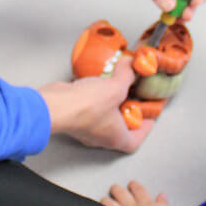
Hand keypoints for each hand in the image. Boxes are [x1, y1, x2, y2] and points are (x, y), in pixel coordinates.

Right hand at [39, 57, 153, 152]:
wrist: (55, 105)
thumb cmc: (84, 107)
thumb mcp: (116, 87)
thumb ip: (127, 75)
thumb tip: (131, 65)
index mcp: (116, 137)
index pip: (136, 140)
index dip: (146, 128)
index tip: (151, 116)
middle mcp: (101, 136)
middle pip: (120, 127)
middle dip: (129, 111)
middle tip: (135, 97)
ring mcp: (86, 127)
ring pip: (104, 116)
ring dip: (111, 102)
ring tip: (118, 85)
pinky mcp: (75, 115)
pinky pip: (90, 106)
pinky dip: (96, 95)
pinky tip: (99, 81)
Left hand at [101, 179, 176, 205]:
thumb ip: (163, 204)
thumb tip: (162, 197)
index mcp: (147, 205)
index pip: (139, 190)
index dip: (134, 186)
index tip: (132, 184)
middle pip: (121, 194)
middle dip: (117, 190)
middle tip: (115, 188)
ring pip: (110, 204)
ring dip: (106, 201)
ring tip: (104, 200)